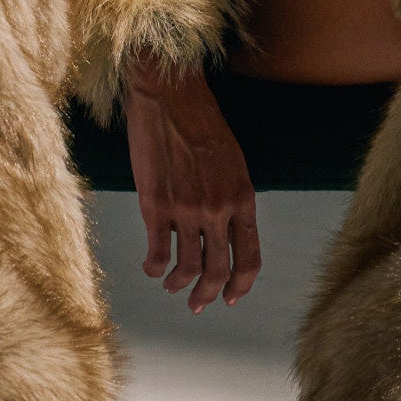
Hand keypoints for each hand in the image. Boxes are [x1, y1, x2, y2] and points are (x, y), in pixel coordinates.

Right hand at [123, 52, 261, 312]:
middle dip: (208, 295)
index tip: (231, 296)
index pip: (250, 256)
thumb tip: (225, 229)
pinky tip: (150, 268)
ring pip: (188, 268)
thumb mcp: (232, 161)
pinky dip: (154, 268)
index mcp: (243, 197)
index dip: (241, 284)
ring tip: (170, 287)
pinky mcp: (156, 206)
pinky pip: (158, 253)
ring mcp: (188, 209)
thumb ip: (231, 196)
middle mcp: (219, 209)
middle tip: (198, 305)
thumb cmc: (201, 121)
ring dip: (179, 286)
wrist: (170, 95)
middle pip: (218, 271)